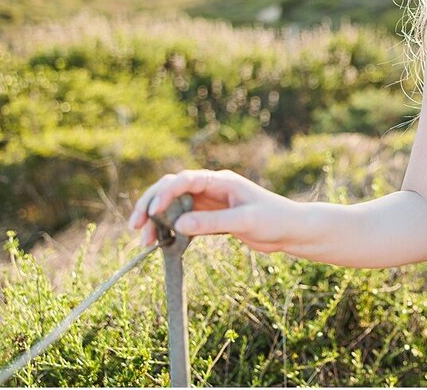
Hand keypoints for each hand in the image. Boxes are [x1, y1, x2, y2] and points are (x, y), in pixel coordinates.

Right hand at [127, 168, 294, 253]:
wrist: (291, 231)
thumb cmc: (274, 219)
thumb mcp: (244, 220)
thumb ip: (211, 222)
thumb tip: (177, 225)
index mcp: (220, 180)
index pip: (184, 180)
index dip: (164, 193)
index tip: (152, 211)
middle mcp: (211, 188)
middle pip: (171, 190)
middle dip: (150, 205)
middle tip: (136, 226)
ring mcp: (210, 204)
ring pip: (174, 207)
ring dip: (157, 221)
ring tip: (145, 241)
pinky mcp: (211, 219)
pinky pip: (184, 222)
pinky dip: (171, 232)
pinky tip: (161, 245)